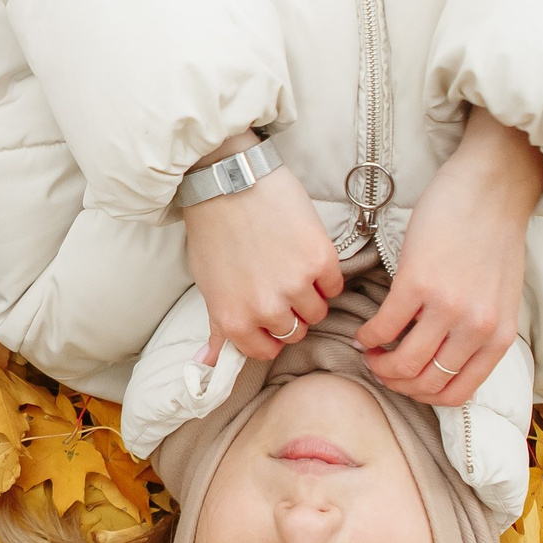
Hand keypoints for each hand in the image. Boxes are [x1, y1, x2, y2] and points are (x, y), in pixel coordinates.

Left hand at [182, 135, 347, 364]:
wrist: (228, 179)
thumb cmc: (212, 230)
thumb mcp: (208, 284)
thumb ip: (217, 326)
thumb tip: (210, 363)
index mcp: (234, 320)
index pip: (267, 350)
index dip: (270, 331)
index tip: (270, 313)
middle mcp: (265, 310)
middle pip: (296, 332)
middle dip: (291, 312)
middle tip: (280, 282)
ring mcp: (294, 286)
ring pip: (318, 311)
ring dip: (310, 293)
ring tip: (292, 265)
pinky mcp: (319, 260)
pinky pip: (334, 285)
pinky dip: (325, 273)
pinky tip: (306, 252)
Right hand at [356, 109, 542, 406]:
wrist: (492, 189)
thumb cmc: (495, 237)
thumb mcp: (502, 298)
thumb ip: (480, 331)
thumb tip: (446, 357)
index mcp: (499, 337)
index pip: (456, 393)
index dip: (424, 395)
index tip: (408, 381)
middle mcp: (476, 329)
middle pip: (425, 384)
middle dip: (397, 382)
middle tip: (382, 366)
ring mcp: (447, 308)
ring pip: (402, 364)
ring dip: (379, 364)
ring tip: (371, 351)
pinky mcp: (418, 283)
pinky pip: (384, 328)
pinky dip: (368, 336)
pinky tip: (365, 330)